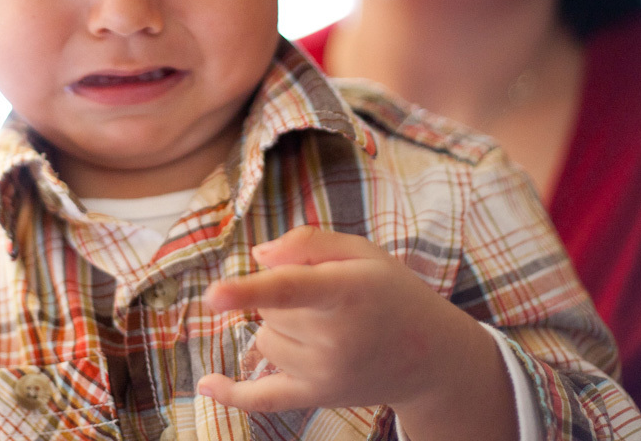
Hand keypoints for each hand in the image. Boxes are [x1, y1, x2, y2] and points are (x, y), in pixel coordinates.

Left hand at [196, 227, 492, 414]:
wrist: (433, 357)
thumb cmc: (391, 292)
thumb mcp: (361, 251)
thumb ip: (308, 241)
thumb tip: (258, 256)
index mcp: (347, 291)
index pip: (291, 289)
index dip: (248, 290)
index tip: (213, 294)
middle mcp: (335, 338)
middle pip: (269, 307)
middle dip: (285, 295)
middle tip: (328, 296)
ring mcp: (325, 374)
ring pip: (264, 338)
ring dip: (280, 326)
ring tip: (327, 325)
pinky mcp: (317, 397)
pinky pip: (263, 398)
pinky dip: (233, 393)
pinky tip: (206, 384)